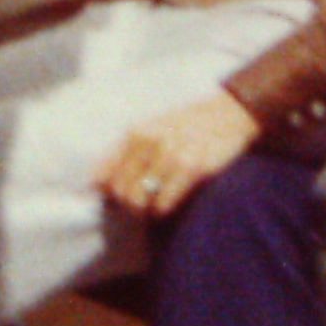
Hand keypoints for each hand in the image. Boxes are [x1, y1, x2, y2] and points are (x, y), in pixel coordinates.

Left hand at [97, 92, 261, 219]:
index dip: (109, 193)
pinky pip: (163, 204)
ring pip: (139, 202)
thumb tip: (96, 184)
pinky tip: (172, 200)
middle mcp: (149, 142)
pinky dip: (164, 209)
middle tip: (143, 204)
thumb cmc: (187, 126)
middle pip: (121, 192)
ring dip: (147, 210)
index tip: (118, 199)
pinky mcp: (191, 168)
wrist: (228, 115)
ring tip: (156, 204)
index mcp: (135, 133)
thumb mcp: (152, 130)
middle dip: (129, 204)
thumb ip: (124, 153)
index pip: (104, 175)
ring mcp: (170, 155)